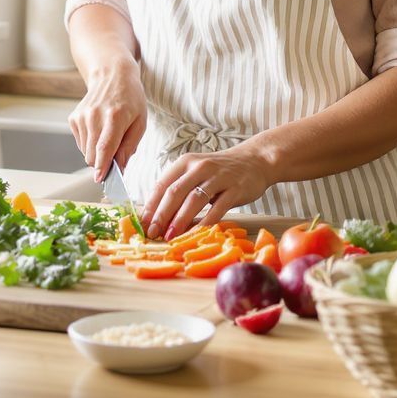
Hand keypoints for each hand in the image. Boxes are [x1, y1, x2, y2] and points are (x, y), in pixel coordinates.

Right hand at [68, 59, 146, 182]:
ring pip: (86, 152)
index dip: (102, 166)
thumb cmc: (131, 99)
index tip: (100, 179)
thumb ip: (129, 146)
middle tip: (115, 155)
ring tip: (108, 135)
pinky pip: (80, 143)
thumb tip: (119, 168)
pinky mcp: (74, 118)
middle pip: (92, 154)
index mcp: (115, 116)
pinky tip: (99, 129)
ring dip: (97, 152)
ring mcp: (82, 116)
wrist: (112, 75)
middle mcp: (95, 116)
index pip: (105, 146)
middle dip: (103, 162)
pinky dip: (90, 143)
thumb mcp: (140, 122)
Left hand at [141, 141, 271, 240]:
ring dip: (180, 220)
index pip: (162, 184)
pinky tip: (197, 235)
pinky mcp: (235, 188)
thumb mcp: (196, 173)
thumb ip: (180, 190)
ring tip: (170, 236)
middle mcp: (199, 166)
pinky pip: (217, 209)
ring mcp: (218, 177)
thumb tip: (157, 216)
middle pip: (175, 192)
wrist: (254, 161)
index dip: (151, 205)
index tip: (142, 224)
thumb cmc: (219, 172)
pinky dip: (205, 223)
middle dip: (161, 215)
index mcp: (185, 162)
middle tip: (153, 233)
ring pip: (194, 200)